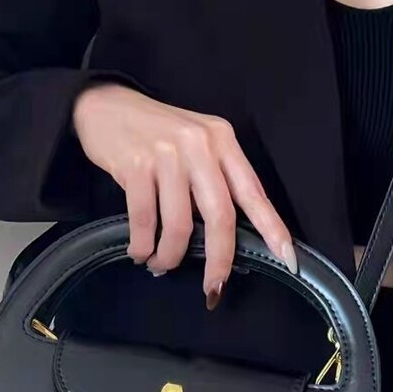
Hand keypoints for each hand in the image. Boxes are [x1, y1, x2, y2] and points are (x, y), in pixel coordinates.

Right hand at [72, 83, 297, 308]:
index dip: (272, 228)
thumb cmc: (154, 131)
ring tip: (161, 264)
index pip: (253, 191)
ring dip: (170, 255)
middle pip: (220, 215)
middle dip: (219, 259)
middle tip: (213, 286)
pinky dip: (142, 245)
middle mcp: (199, 145)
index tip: (287, 258)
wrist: (105, 105)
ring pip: (179, 224)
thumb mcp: (195, 142)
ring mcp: (166, 155)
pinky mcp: (135, 165)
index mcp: (221, 140)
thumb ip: (214, 177)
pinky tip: (139, 251)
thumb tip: (224, 233)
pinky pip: (143, 220)